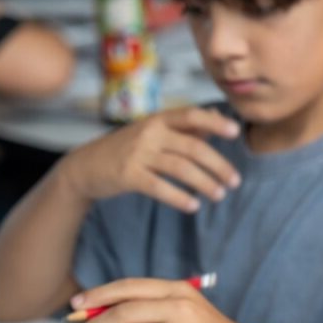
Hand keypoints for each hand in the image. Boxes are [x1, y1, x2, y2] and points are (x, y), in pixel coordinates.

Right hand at [58, 106, 240, 212]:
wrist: (85, 166)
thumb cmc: (128, 148)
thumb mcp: (154, 132)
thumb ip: (185, 127)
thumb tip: (217, 117)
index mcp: (159, 120)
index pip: (191, 115)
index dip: (214, 123)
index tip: (236, 132)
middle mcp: (149, 133)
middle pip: (193, 147)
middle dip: (219, 165)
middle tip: (236, 181)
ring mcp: (137, 153)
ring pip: (181, 168)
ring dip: (205, 183)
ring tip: (220, 195)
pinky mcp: (127, 175)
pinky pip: (159, 187)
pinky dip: (179, 198)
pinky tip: (193, 206)